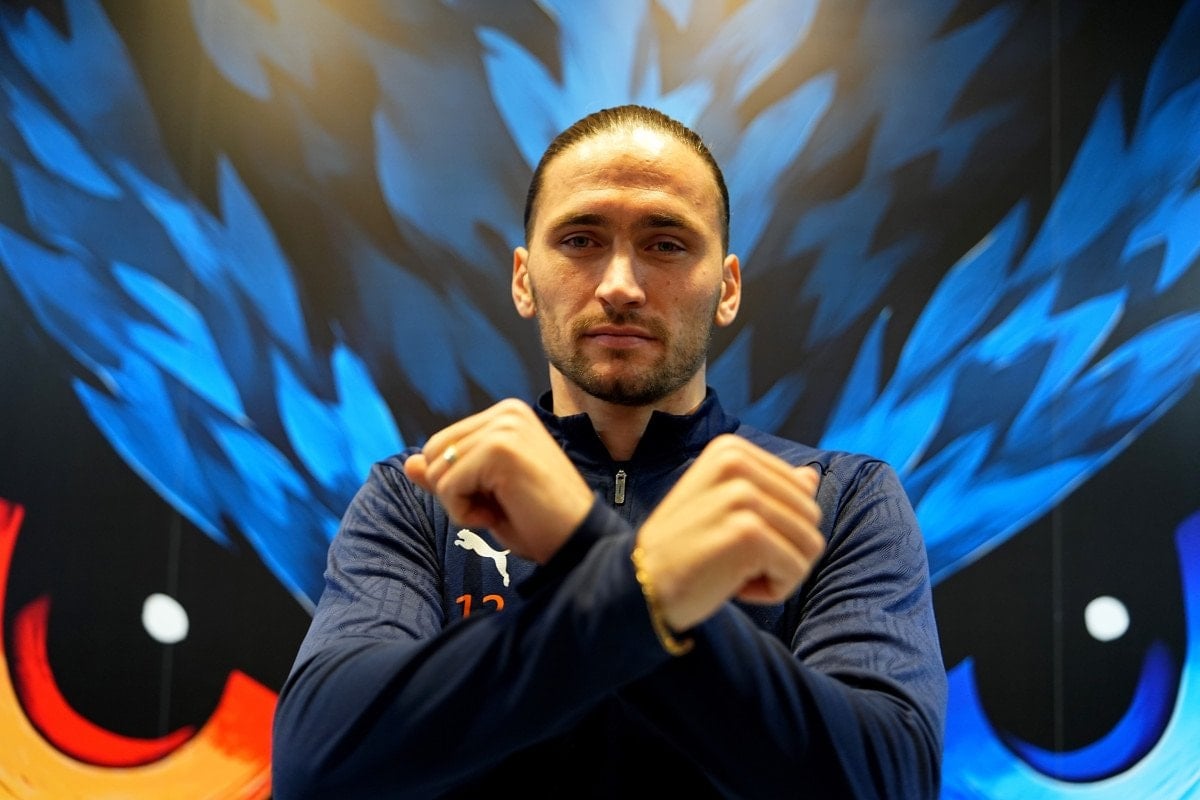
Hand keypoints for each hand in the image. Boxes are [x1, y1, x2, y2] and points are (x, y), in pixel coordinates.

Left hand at [404, 399, 593, 563]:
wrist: (576, 542)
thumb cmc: (538, 521)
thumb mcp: (484, 495)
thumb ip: (449, 475)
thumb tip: (410, 464)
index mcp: (506, 415)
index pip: (441, 444)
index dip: (458, 483)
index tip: (499, 497)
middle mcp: (506, 413)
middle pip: (433, 453)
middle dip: (454, 491)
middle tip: (497, 506)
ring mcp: (504, 427)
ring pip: (437, 471)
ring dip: (460, 504)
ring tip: (501, 509)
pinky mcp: (499, 449)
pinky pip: (447, 485)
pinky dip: (464, 513)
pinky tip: (498, 515)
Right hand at [633, 434, 823, 630]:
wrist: (641, 584)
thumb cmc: (684, 549)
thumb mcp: (723, 507)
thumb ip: (768, 488)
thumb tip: (810, 477)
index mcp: (731, 450)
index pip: (802, 490)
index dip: (777, 526)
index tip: (733, 536)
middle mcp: (737, 463)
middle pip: (811, 515)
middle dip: (783, 549)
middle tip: (735, 559)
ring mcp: (742, 496)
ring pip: (810, 544)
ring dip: (778, 571)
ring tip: (735, 571)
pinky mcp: (748, 532)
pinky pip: (796, 570)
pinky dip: (772, 589)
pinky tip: (734, 586)